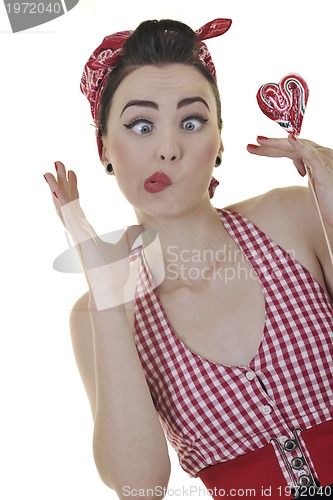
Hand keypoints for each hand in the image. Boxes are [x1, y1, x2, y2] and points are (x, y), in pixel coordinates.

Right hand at [44, 161, 144, 309]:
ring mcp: (76, 237)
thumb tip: (139, 226)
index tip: (73, 173)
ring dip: (56, 189)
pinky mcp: (78, 241)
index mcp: (86, 233)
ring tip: (50, 172)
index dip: (73, 189)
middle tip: (58, 164)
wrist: (111, 293)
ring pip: (63, 208)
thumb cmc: (116, 273)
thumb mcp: (128, 246)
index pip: (77, 206)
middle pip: (67, 203)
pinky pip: (68, 218)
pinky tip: (55, 192)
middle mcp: (78, 233)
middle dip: (62, 183)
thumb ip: (132, 234)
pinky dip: (61, 204)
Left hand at [247, 136, 332, 227]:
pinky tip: (290, 138)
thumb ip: (309, 172)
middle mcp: (320, 155)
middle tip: (250, 145)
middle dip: (270, 145)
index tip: (254, 148)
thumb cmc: (330, 201)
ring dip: (277, 143)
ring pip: (297, 148)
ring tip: (261, 141)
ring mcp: (323, 161)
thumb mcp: (315, 184)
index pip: (290, 150)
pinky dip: (299, 145)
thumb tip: (302, 169)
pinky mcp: (324, 170)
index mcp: (315, 159)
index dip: (272, 148)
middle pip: (291, 147)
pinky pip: (310, 154)